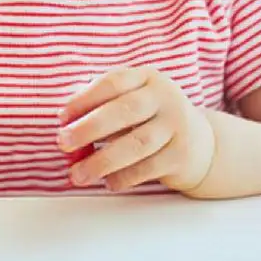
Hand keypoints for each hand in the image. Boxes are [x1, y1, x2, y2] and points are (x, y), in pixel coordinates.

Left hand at [58, 67, 214, 192]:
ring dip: (102, 161)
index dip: (84, 99)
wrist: (200, 142)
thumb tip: (65, 123)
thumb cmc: (149, 118)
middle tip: (63, 143)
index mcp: (146, 78)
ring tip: (78, 174)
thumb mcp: (130, 101)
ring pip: (137, 144)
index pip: (113, 82)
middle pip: (125, 111)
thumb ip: (99, 106)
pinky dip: (124, 177)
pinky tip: (108, 182)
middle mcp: (165, 98)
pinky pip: (148, 168)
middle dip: (89, 128)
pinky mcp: (182, 154)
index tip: (61, 117)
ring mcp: (177, 125)